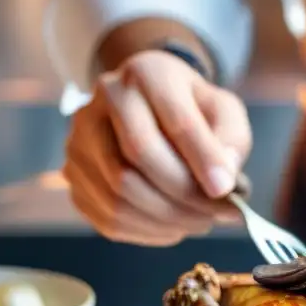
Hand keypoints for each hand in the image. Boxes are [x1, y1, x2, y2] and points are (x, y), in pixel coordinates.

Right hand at [63, 50, 251, 245]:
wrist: (149, 107)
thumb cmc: (191, 109)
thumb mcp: (223, 110)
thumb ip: (231, 139)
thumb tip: (224, 178)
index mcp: (147, 73)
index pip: (175, 121)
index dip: (203, 160)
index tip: (228, 191)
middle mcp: (103, 101)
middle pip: (140, 158)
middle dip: (186, 195)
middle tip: (220, 215)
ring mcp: (80, 138)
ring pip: (120, 194)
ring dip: (169, 219)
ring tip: (202, 222)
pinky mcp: (74, 176)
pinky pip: (108, 218)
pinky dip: (148, 232)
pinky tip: (174, 227)